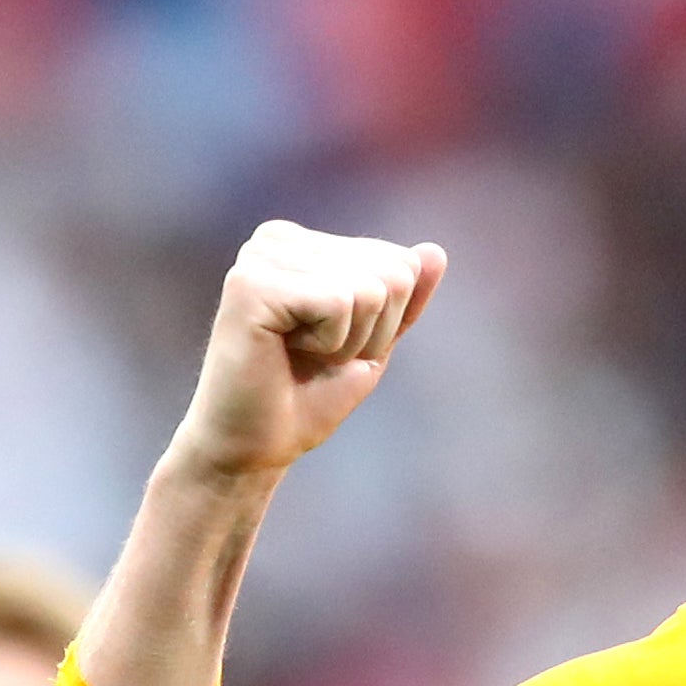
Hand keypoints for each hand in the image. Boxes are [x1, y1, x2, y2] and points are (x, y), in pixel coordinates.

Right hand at [168, 222, 445, 485]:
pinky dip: (330, 342)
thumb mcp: (373, 343)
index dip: (386, 321)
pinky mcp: (251, 284)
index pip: (401, 263)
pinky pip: (339, 301)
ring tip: (302, 355)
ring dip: (349, 341)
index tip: (336, 346)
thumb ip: (404, 298)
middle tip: (319, 357)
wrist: (256, 447)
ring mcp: (262, 256)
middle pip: (392, 273)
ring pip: (369, 288)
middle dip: (372, 332)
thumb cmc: (307, 397)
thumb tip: (434, 250)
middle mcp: (278, 239)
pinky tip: (286, 351)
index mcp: (303, 243)